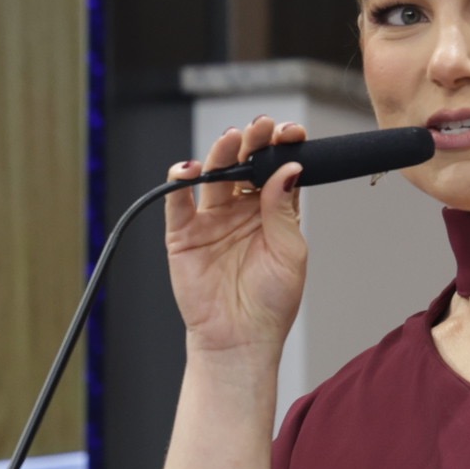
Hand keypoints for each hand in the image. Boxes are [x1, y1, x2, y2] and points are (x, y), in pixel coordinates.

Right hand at [163, 118, 310, 360]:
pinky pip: (178, 203)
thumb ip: (284, 209)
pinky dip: (178, 182)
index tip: (291, 133)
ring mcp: (210, 220)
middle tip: (263, 127)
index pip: (275, 169)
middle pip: (244, 165)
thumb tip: (288, 168)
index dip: (282, 147)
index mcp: (271, 212)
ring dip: (221, 153)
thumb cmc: (271, 303)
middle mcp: (240, 210)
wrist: (241, 340)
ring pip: (213, 175)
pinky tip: (188, 169)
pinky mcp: (183, 235)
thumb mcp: (290, 252)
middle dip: (253, 142)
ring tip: (232, 139)